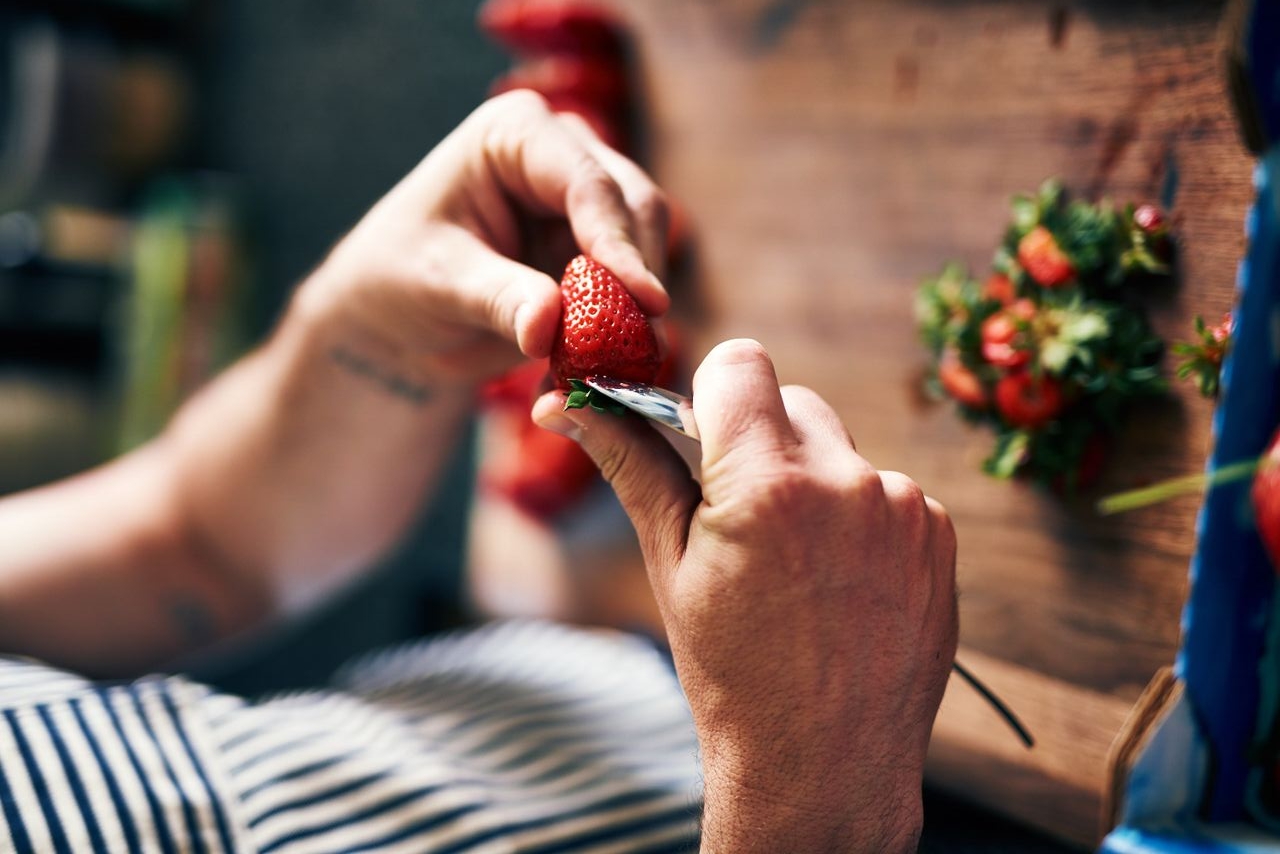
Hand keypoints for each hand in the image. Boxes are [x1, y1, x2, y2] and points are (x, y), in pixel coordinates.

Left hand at [296, 89, 669, 386]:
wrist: (399, 312)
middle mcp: (566, 153)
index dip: (619, 244)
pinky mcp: (603, 252)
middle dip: (638, 280)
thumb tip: (549, 326)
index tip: (648, 301)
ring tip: (617, 371)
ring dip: (638, 313)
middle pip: (635, 209)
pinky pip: (635, 291)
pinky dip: (626, 333)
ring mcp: (591, 202)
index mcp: (517, 132)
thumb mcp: (438, 284)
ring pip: (649, 250)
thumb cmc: (399, 275)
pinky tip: (606, 373)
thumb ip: (497, 299)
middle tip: (640, 352)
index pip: (587, 184)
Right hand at [534, 339, 957, 852]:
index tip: (703, 435)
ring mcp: (903, 508)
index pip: (741, 362)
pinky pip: (886, 490)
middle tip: (742, 514)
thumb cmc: (732, 672)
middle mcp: (846, 482)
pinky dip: (860, 517)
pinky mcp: (937, 534)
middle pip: (792, 401)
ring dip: (813, 481)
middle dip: (760, 441)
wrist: (822, 765)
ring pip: (840, 449)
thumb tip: (564, 407)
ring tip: (795, 563)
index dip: (713, 391)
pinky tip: (840, 581)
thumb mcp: (669, 565)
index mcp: (766, 484)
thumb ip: (630, 467)